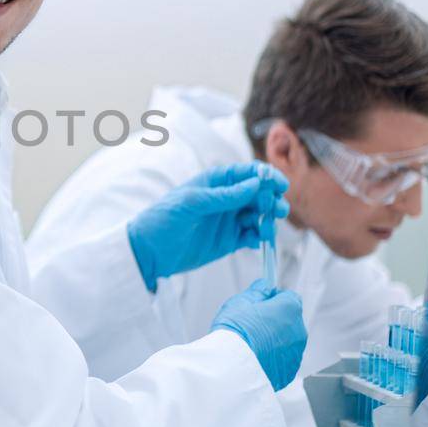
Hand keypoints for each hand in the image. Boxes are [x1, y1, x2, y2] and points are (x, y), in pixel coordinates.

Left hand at [128, 162, 288, 290]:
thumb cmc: (162, 220)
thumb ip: (223, 195)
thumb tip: (254, 184)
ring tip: (267, 229)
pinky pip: (251, 235)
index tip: (279, 185)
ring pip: (258, 215)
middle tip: (277, 210)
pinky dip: (259, 237)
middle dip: (271, 200)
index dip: (265, 176)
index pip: (246, 173)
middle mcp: (225, 199)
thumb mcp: (191, 203)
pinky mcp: (229, 240)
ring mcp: (228, 220)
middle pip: (257, 194)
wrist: (148, 253)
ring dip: (268, 220)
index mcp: (214, 182)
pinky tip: (258, 240)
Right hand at [208, 279, 306, 390]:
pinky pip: (282, 360)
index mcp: (290, 309)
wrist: (233, 368)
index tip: (260, 303)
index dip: (273, 299)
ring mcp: (295, 353)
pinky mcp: (288, 372)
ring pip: (286, 341)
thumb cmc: (236, 332)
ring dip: (273, 340)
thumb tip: (265, 286)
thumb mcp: (241, 301)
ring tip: (251, 345)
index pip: (288, 297)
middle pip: (288, 320)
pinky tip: (254, 359)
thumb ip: (258, 290)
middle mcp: (298, 331)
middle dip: (273, 321)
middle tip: (251, 325)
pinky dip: (272, 358)